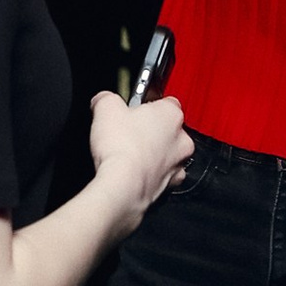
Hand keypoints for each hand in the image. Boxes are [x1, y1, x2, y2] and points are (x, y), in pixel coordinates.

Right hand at [88, 90, 193, 230]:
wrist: (123, 187)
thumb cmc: (121, 149)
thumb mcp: (105, 107)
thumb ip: (107, 98)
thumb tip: (103, 100)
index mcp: (171, 114)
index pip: (165, 101)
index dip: (145, 104)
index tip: (131, 109)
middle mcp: (181, 139)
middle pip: (168, 129)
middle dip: (149, 130)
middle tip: (127, 133)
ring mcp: (178, 165)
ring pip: (167, 154)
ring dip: (152, 153)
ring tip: (128, 154)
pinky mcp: (170, 186)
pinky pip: (162, 176)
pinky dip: (150, 174)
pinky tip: (133, 172)